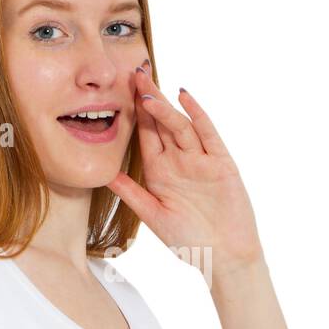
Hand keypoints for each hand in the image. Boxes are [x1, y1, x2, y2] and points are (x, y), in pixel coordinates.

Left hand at [106, 62, 264, 281]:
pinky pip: (207, 134)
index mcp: (160, 171)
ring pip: (180, 125)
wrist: (224, 257)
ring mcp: (200, 159)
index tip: (119, 88)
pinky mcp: (221, 163)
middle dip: (148, 97)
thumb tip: (103, 174)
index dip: (132, 113)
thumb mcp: (153, 216)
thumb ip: (131, 193)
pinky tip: (185, 96)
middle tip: (133, 71)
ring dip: (164, 105)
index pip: (144, 135)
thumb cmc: (190, 242)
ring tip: (147, 86)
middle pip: (161, 122)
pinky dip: (197, 114)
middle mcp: (179, 161)